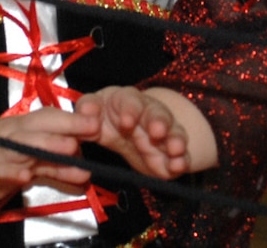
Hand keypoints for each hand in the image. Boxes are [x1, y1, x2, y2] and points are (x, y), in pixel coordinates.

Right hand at [0, 105, 97, 207]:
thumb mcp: (23, 162)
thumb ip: (52, 167)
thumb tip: (85, 172)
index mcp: (24, 130)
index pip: (51, 120)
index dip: (74, 119)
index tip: (99, 119)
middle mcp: (14, 138)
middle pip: (43, 129)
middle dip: (69, 127)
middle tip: (94, 129)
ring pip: (24, 148)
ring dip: (46, 147)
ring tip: (68, 148)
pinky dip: (9, 173)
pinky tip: (22, 177)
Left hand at [72, 86, 193, 178]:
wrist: (125, 129)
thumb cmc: (106, 116)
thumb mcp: (93, 110)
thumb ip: (87, 109)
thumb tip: (84, 113)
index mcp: (127, 101)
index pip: (130, 100)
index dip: (130, 110)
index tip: (126, 122)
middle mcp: (149, 114)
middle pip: (157, 113)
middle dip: (159, 122)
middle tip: (157, 132)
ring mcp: (164, 134)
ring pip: (174, 132)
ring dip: (175, 140)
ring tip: (175, 149)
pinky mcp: (171, 155)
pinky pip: (181, 156)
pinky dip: (182, 160)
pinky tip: (179, 166)